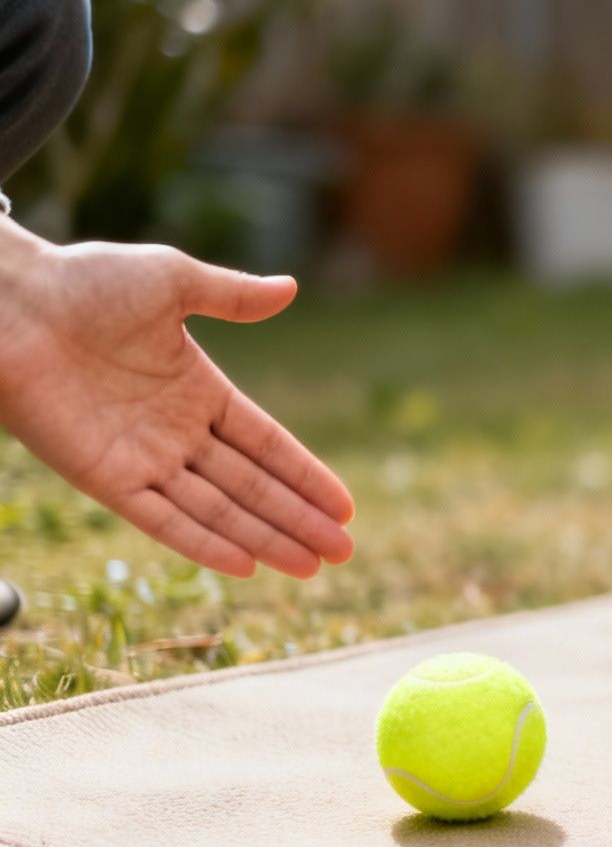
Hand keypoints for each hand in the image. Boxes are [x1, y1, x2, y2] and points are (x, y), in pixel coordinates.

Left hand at [0, 220, 352, 577]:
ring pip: (218, 510)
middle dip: (299, 520)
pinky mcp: (104, 478)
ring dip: (266, 539)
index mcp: (198, 390)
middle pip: (252, 486)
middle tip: (343, 551)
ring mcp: (142, 459)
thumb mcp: (173, 280)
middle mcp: (176, 433)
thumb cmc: (83, 281)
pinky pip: (163, 518)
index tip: (344, 506)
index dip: (305, 475)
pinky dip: (202, 542)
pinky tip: (246, 565)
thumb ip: (233, 295)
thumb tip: (291, 288)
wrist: (11, 303)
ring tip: (310, 567)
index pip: (266, 443)